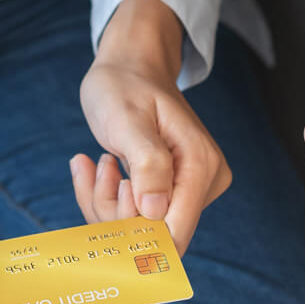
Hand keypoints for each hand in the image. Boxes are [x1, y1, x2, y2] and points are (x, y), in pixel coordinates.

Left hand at [79, 0, 228, 251]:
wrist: (132, 69)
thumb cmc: (127, 86)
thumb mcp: (129, 119)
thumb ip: (147, 163)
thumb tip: (154, 212)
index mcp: (201, 166)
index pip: (175, 231)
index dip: (135, 233)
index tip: (112, 194)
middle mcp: (204, 185)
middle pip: (154, 234)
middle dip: (114, 211)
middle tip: (101, 166)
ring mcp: (190, 191)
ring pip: (140, 228)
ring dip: (107, 202)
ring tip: (99, 163)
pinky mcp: (174, 194)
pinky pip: (136, 216)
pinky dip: (110, 199)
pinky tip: (103, 167)